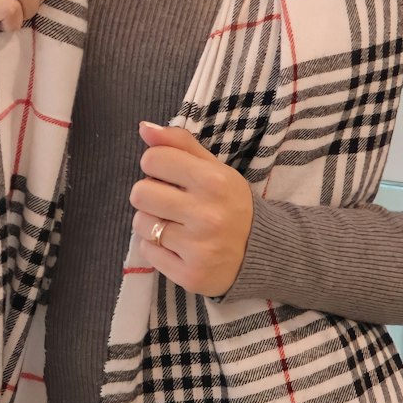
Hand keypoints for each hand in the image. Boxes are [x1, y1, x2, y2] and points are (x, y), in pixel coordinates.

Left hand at [129, 121, 254, 297]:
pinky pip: (147, 252)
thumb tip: (144, 128)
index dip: (156, 164)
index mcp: (213, 181)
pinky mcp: (189, 275)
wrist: (262, 251)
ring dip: (152, 222)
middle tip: (170, 201)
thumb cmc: (232, 204)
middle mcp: (206, 214)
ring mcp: (198, 248)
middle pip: (140, 193)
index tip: (169, 174)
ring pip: (141, 223)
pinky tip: (178, 245)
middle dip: (150, 194)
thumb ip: (180, 144)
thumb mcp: (215, 168)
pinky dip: (157, 247)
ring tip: (174, 224)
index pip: (153, 159)